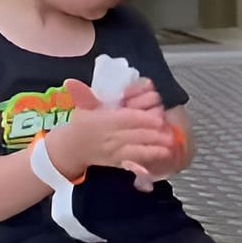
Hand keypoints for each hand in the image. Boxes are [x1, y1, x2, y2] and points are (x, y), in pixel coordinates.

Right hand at [50, 77, 176, 178]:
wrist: (72, 148)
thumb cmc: (81, 124)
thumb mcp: (82, 107)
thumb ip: (83, 94)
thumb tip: (70, 81)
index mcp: (103, 120)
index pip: (125, 119)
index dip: (143, 119)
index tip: (158, 118)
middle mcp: (110, 136)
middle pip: (135, 134)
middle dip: (154, 133)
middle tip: (170, 131)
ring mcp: (114, 150)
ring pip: (137, 149)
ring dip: (155, 147)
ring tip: (170, 143)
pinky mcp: (118, 161)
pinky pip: (134, 160)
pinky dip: (149, 159)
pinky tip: (162, 155)